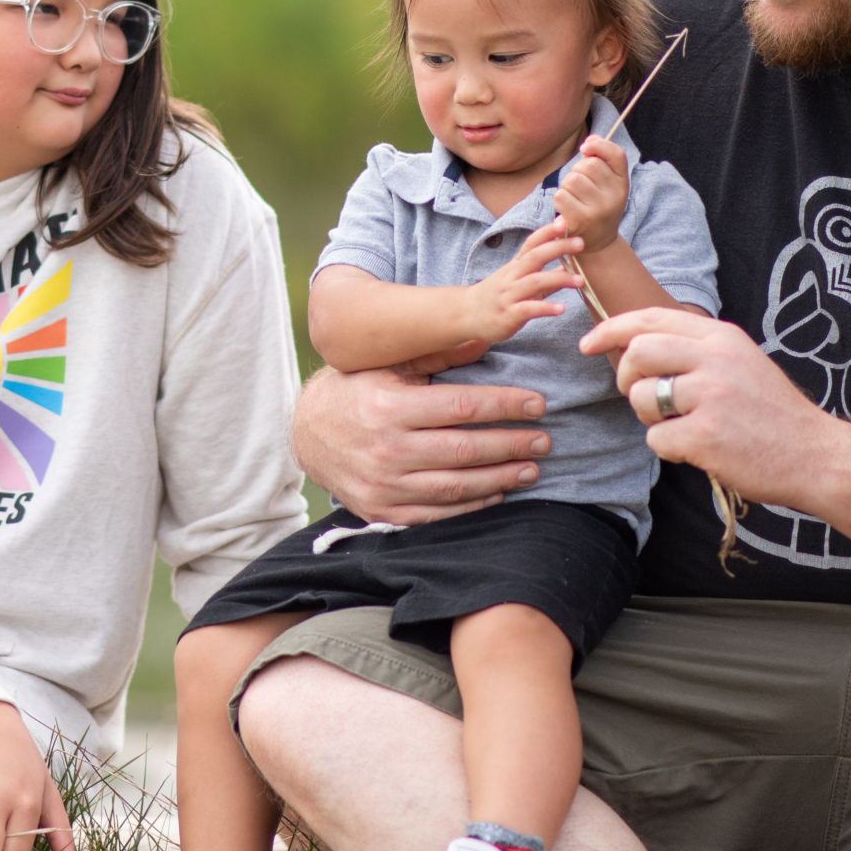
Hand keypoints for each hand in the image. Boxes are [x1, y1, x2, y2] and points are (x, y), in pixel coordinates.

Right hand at [291, 366, 550, 524]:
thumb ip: (436, 355)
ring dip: (500, 477)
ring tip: (531, 468)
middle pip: (464, 450)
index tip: (537, 404)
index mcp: (389, 407)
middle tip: (545, 440)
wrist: (305, 434)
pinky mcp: (382, 511)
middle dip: (511, 445)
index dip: (504, 406)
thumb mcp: (388, 365)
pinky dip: (471, 504)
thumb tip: (486, 337)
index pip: (461, 408)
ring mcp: (384, 485)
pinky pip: (437, 512)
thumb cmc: (354, 391)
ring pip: (456, 486)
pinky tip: (497, 491)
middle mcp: (386, 449)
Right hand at [456, 220, 583, 344]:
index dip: (547, 231)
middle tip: (580, 243)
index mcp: (515, 266)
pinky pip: (528, 309)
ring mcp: (509, 295)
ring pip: (534, 282)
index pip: (531, 243)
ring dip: (558, 279)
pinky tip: (561, 308)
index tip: (565, 221)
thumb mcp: (518, 282)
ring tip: (580, 280)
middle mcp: (511, 276)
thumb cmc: (497, 296)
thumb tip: (570, 268)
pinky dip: (545, 308)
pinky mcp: (508, 315)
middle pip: (534, 257)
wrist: (466, 314)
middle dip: (557, 247)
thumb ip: (544, 276)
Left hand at [551, 136, 628, 252]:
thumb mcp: (607, 184)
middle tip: (579, 185)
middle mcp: (615, 196)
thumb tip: (590, 139)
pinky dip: (559, 199)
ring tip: (574, 197)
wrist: (598, 242)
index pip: (616, 154)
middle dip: (577, 170)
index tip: (586, 148)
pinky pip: (561, 196)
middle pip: (588, 165)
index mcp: (623, 183)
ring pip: (572, 180)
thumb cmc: (598, 205)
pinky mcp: (581, 221)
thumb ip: (601, 159)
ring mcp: (599, 209)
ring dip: (566, 185)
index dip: (598, 145)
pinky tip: (567, 208)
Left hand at [580, 308, 844, 507]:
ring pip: (643, 397)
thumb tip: (634, 349)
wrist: (816, 455)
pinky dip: (669, 449)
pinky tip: (699, 450)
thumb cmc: (772, 414)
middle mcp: (715, 358)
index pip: (650, 318)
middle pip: (637, 352)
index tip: (587, 343)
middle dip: (626, 377)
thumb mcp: (739, 363)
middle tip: (643, 399)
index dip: (611, 329)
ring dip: (651, 418)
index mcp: (721, 337)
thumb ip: (695, 351)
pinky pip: (656, 439)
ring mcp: (711, 396)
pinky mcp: (707, 434)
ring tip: (682, 426)